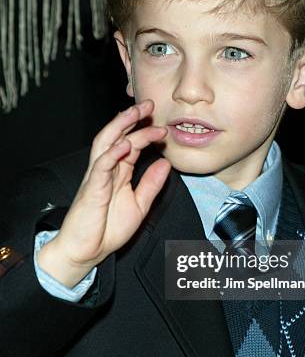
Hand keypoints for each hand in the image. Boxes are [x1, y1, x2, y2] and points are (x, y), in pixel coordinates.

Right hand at [37, 100, 170, 286]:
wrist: (87, 252)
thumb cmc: (107, 229)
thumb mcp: (139, 205)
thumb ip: (151, 184)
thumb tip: (166, 163)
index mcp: (117, 173)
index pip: (131, 145)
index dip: (145, 132)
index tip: (163, 126)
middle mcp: (106, 170)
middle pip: (116, 136)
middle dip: (131, 118)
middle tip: (148, 104)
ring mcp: (97, 177)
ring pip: (105, 143)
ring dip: (120, 126)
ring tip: (134, 113)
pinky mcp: (92, 189)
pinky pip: (101, 166)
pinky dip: (112, 153)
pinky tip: (124, 144)